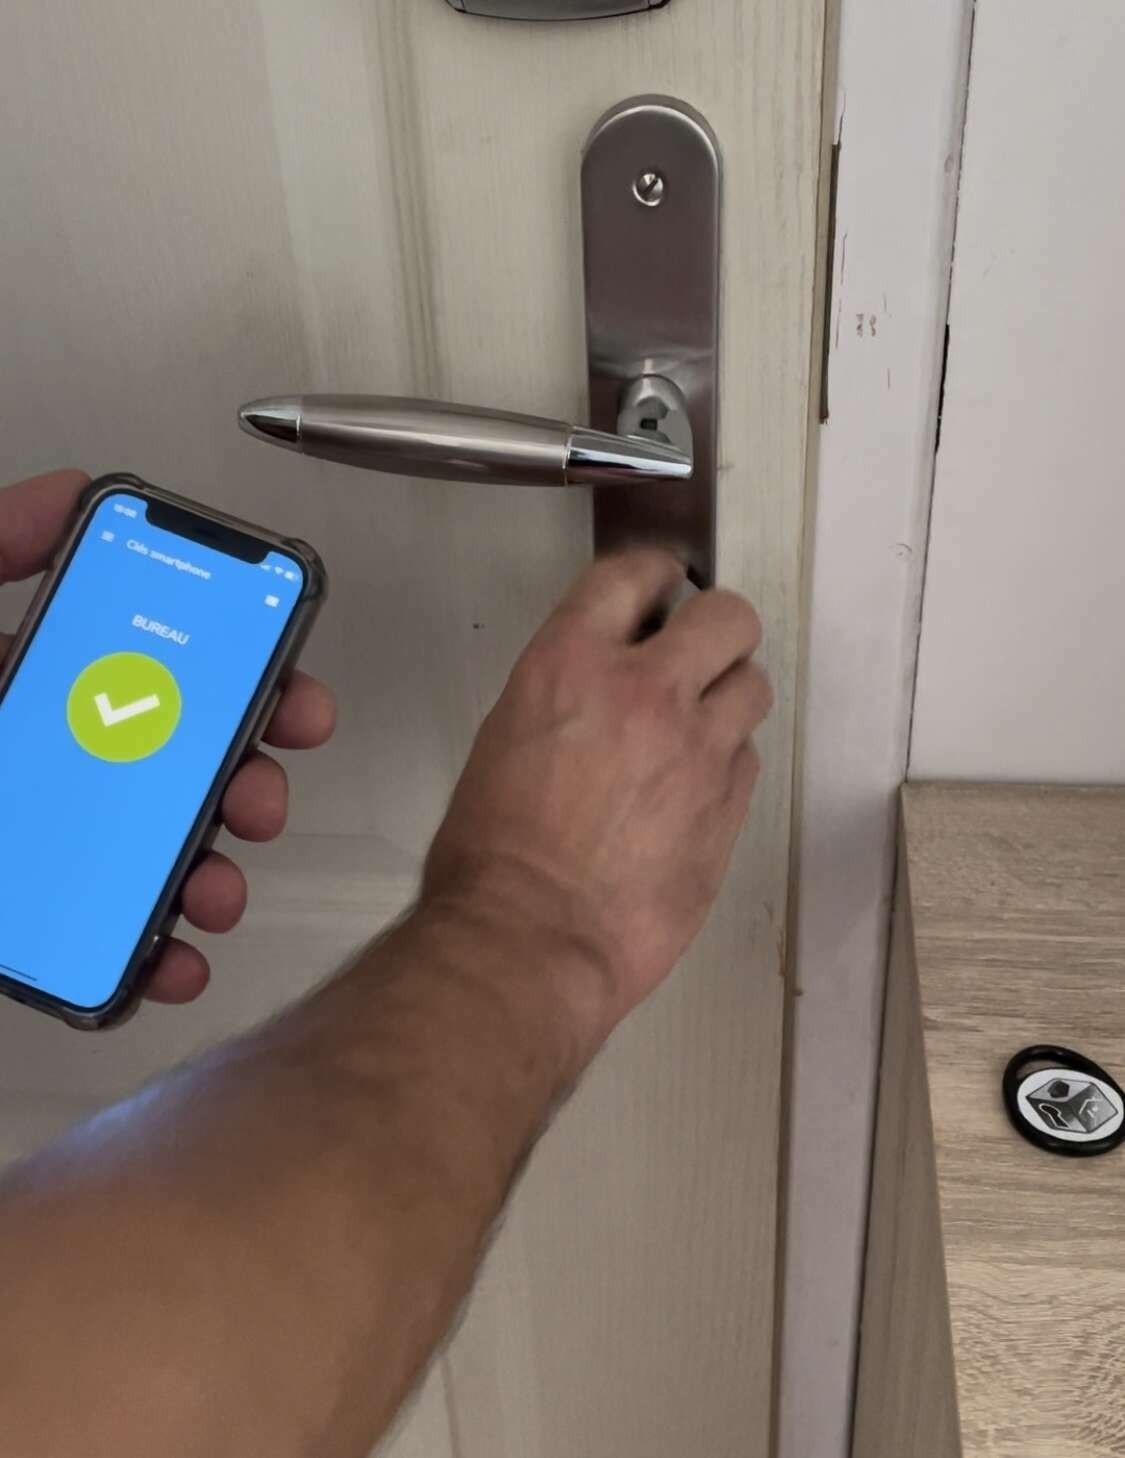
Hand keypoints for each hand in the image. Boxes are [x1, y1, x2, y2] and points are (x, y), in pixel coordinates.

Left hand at [0, 470, 335, 1004]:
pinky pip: (101, 941)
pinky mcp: (14, 918)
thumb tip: (67, 492)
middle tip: (260, 791)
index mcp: (27, 685)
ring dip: (212, 873)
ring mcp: (33, 846)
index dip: (240, 680)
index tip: (285, 692)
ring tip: (217, 884)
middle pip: (178, 769)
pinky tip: (174, 958)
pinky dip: (154, 958)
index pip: (155, 673)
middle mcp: (43, 763)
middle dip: (244, 782)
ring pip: (154, 859)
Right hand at [423, 550, 771, 1050]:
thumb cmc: (491, 852)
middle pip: (727, 616)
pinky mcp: (728, 806)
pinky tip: (694, 789)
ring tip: (698, 728)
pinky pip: (748, 758)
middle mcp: (646, 691)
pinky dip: (726, 762)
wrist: (530, 938)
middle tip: (695, 653)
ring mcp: (698, 749)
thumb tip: (600, 691)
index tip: (661, 583)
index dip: (654, 572)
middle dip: (715, 627)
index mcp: (571, 662)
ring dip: (728, 696)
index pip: (633, 574)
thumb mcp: (505, 738)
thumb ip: (564, 695)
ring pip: (753, 684)